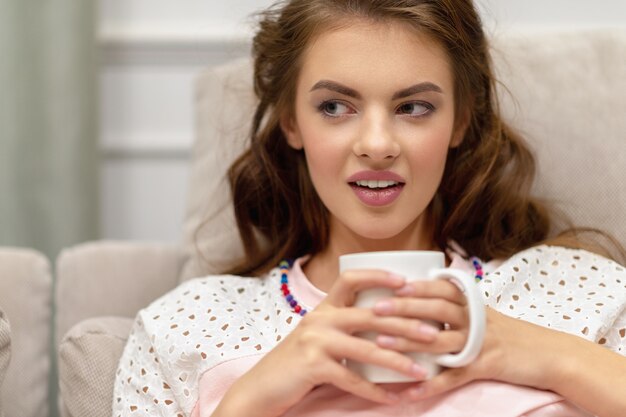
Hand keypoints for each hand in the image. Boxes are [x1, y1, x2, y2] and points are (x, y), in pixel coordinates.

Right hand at [216, 270, 439, 416]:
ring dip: (398, 362)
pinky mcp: (312, 366)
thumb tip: (386, 332)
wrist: (261, 387)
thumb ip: (343, 329)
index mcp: (323, 308)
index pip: (351, 279)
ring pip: (367, 348)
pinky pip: (352, 379)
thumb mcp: (317, 337)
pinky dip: (375, 391)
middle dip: (405, 324)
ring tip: (422, 371)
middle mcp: (319, 319)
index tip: (406, 283)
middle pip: (370, 315)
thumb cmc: (296, 363)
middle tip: (432, 333)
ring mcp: (315, 341)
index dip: (379, 276)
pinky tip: (394, 398)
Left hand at [371, 281, 573, 400]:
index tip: (389, 284)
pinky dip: (431, 385)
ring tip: (381, 344)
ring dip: (408, 343)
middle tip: (375, 309)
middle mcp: (474, 319)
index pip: (440, 288)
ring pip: (439, 341)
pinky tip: (409, 391)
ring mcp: (480, 343)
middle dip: (403, 308)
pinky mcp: (485, 367)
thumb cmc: (511, 333)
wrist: (550, 354)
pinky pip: (453, 377)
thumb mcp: (484, 313)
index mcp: (472, 304)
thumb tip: (423, 295)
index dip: (415, 286)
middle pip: (435, 309)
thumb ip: (457, 304)